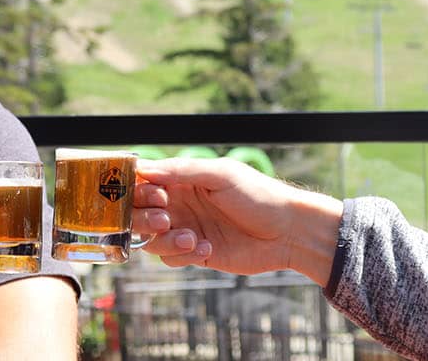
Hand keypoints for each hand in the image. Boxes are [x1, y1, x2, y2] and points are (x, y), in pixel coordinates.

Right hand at [132, 157, 340, 278]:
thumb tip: (144, 168)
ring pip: (151, 240)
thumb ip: (182, 171)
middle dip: (145, 218)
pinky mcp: (195, 254)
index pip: (143, 182)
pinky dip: (183, 255)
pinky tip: (208, 248)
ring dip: (164, 240)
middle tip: (166, 219)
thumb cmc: (258, 195)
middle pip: (139, 213)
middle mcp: (180, 204)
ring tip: (191, 238)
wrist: (288, 232)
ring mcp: (186, 229)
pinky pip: (170, 258)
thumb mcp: (220, 175)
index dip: (139, 190)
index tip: (155, 196)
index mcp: (182, 180)